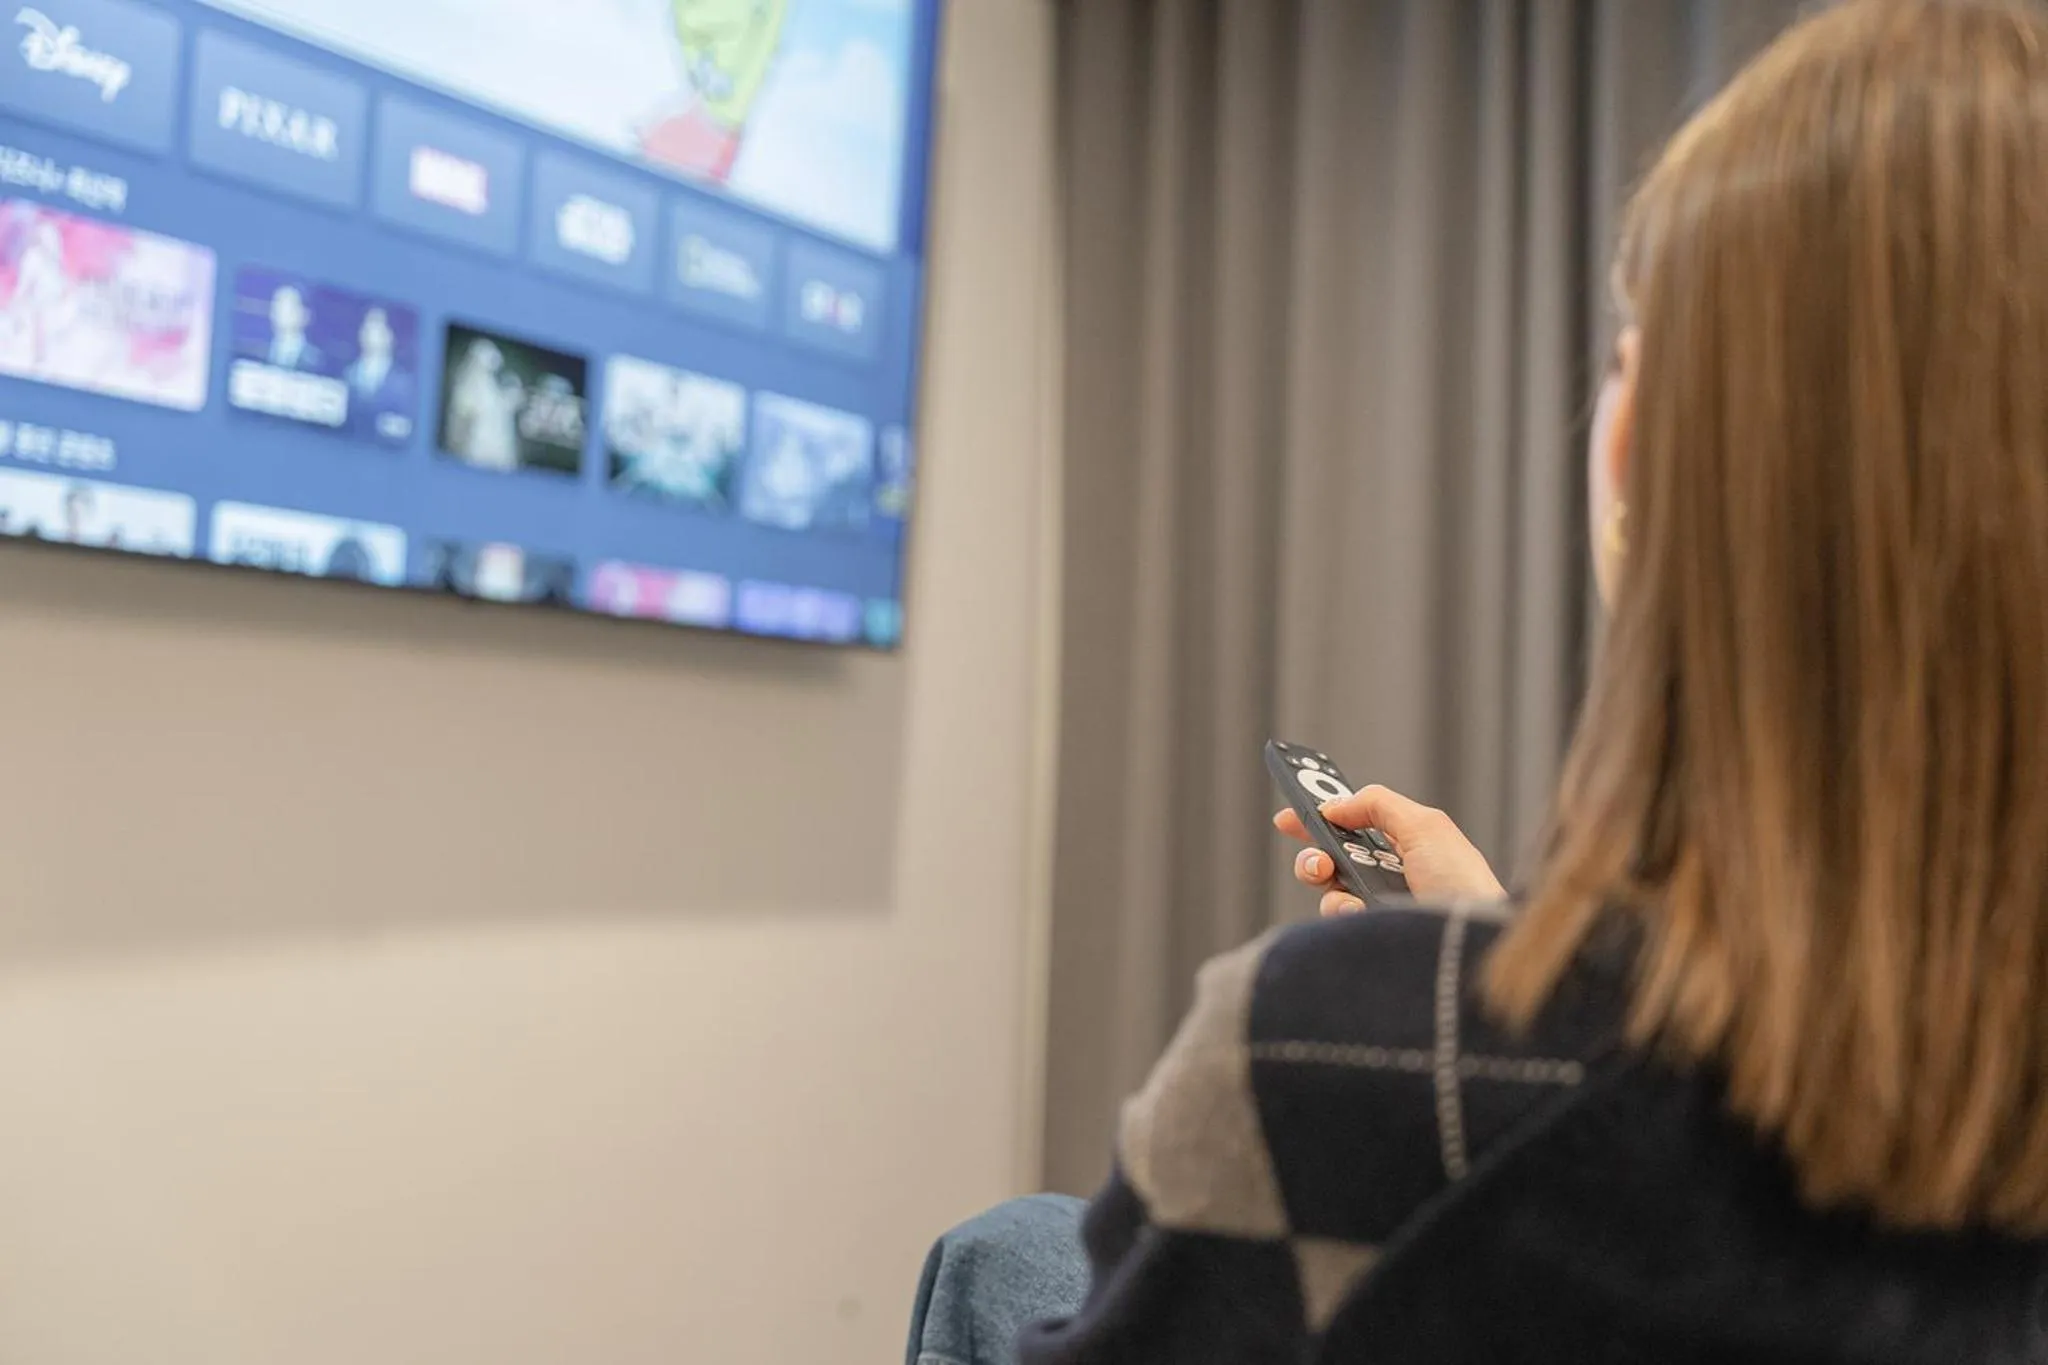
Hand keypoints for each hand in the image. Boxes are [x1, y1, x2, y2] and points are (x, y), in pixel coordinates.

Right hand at [1274, 784, 1505, 914]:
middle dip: (1314, 853)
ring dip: (1326, 880)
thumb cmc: (1463, 885)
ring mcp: (1378, 909)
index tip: (1288, 818)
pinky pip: (1337, 918)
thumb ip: (1378, 803)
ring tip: (1343, 885)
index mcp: (1405, 845)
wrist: (1471, 942)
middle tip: (1320, 859)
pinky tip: (1361, 912)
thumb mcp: (1425, 826)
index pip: (1353, 828)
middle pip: (1331, 859)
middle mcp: (1388, 877)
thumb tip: (1336, 804)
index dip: (1319, 821)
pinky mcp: (1371, 935)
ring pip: (1329, 890)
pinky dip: (1342, 909)